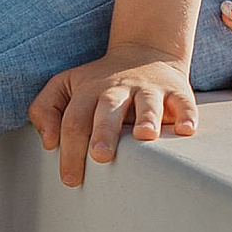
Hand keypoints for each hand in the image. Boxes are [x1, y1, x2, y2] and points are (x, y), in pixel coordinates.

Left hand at [29, 49, 197, 187]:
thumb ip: (45, 109)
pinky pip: (183, 101)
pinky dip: (186, 115)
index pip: (74, 121)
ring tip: (144, 137)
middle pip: (107, 110)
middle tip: (100, 156)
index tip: (70, 179)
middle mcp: (118, 89)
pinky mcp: (176, 91)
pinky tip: (185, 129)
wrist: (144, 52)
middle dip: (103, 133)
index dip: (70, 150)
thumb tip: (49, 142)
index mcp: (88, 91)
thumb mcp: (65, 86)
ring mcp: (148, 89)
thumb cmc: (99, 82)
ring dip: (146, 119)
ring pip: (147, 103)